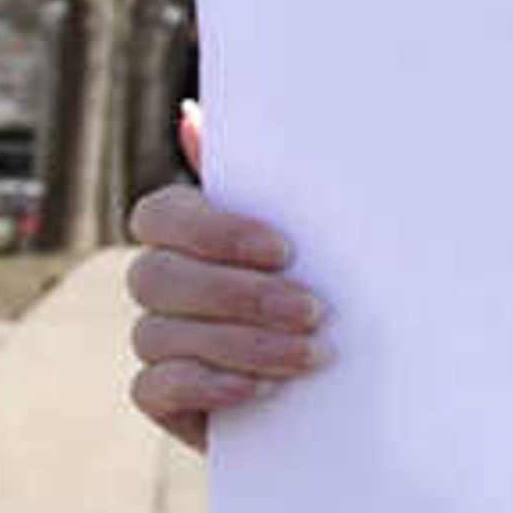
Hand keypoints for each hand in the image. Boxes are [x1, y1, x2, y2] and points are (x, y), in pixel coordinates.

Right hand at [126, 113, 325, 453]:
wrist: (357, 391)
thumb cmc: (334, 293)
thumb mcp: (320, 239)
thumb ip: (268, 183)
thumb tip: (192, 115)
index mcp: (190, 234)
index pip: (161, 215)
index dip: (214, 232)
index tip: (284, 250)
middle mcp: (163, 283)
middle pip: (155, 276)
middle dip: (238, 294)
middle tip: (313, 310)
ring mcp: (159, 340)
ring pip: (158, 333)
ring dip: (240, 343)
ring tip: (311, 355)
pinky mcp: (165, 398)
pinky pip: (155, 388)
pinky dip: (208, 385)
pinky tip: (261, 389)